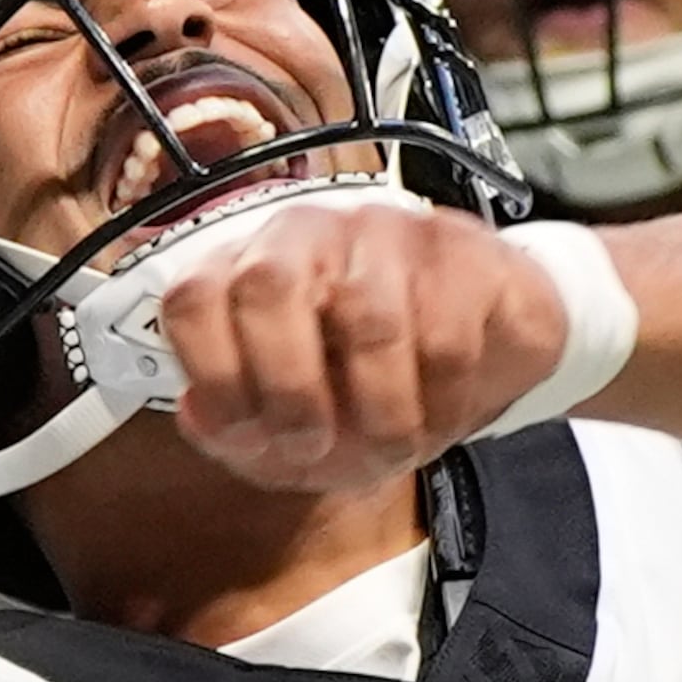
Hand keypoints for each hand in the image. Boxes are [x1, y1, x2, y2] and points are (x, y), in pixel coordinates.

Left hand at [155, 199, 567, 494]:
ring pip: (365, 315)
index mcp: (248, 273)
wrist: (487, 349)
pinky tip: (442, 417)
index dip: (213, 377)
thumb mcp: (293, 432)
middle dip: (288, 387)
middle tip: (315, 445)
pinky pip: (444, 332)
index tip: (249, 434)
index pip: (193, 297)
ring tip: (393, 449)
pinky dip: (442, 400)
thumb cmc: (370, 387)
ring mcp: (384, 233)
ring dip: (379, 410)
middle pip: (267, 285)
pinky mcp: (459, 250)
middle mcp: (307, 236)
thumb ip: (234, 430)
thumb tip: (200, 415)